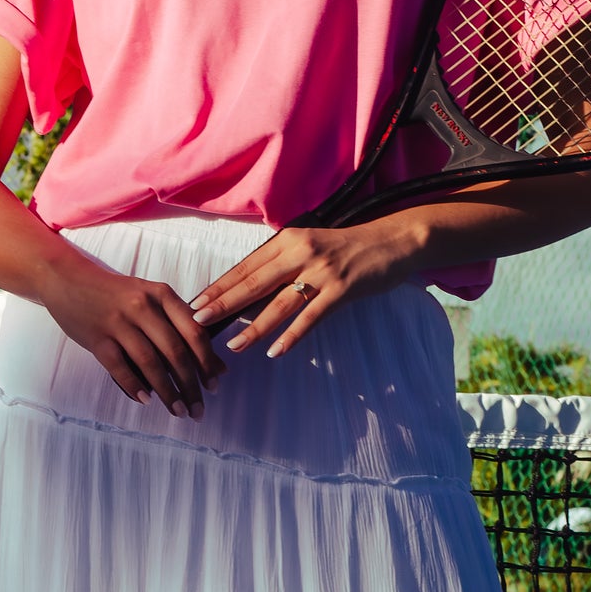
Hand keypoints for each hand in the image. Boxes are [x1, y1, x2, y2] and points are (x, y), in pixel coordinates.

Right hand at [42, 253, 224, 414]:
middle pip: (175, 352)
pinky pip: (120, 367)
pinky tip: (147, 400)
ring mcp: (118, 322)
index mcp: (161, 294)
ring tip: (178, 410)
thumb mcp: (151, 301)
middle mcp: (142, 306)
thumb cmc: (117, 295)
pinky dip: (135, 386)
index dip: (207, 362)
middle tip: (197, 409)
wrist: (68, 279)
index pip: (194, 332)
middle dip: (191, 385)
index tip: (214, 386)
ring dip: (167, 392)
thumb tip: (218, 366)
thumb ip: (181, 327)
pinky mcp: (97, 337)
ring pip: (150, 363)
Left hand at [190, 217, 426, 358]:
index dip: (220, 286)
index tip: (197, 304)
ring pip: (279, 303)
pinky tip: (275, 351)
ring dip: (254, 327)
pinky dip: (292, 335)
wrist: (393, 241)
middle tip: (199, 323)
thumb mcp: (310, 246)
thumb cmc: (348, 247)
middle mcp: (301, 252)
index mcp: (288, 240)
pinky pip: (311, 317)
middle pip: (254, 283)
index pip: (246, 266)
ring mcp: (322, 271)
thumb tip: (249, 290)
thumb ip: (283, 263)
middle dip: (224, 305)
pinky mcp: (342, 289)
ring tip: (233, 346)